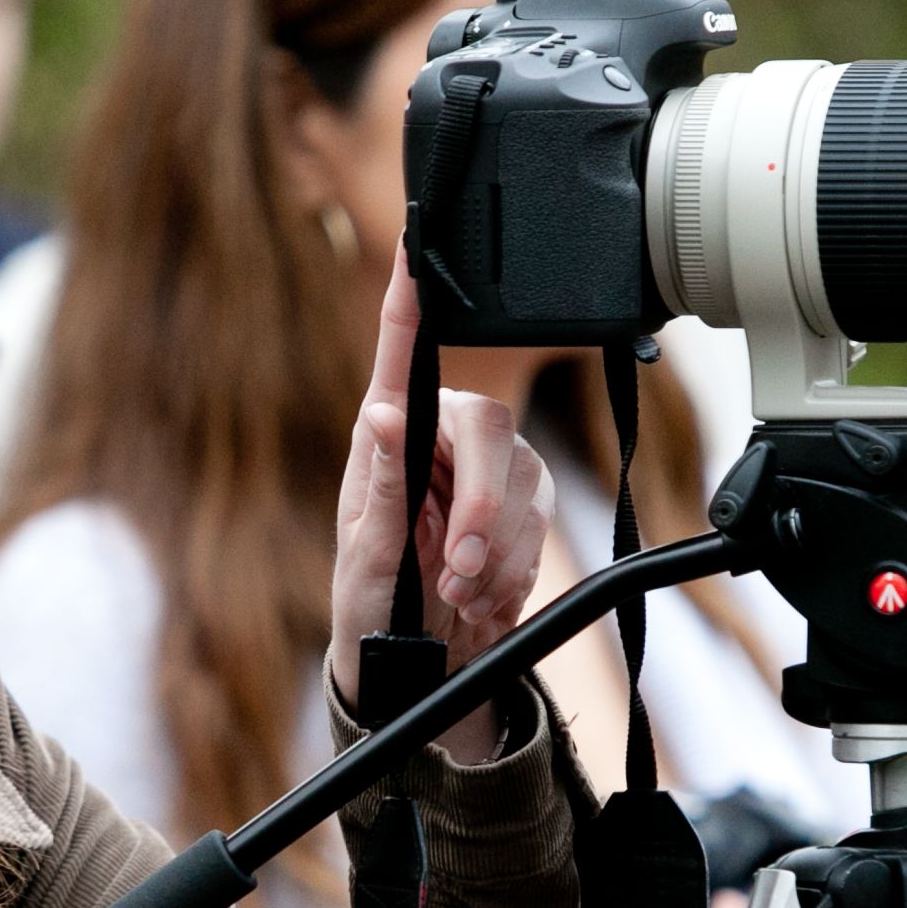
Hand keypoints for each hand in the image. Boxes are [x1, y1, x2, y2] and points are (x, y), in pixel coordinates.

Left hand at [328, 249, 550, 764]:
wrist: (417, 664)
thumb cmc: (372, 604)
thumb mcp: (365, 554)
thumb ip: (383, 485)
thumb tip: (382, 413)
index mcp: (390, 436)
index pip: (402, 355)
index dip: (410, 299)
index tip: (414, 243)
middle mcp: (444, 441)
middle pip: (491, 426)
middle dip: (483, 508)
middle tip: (457, 569)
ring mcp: (491, 474)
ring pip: (525, 485)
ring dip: (496, 554)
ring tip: (456, 594)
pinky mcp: (525, 509)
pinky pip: (541, 527)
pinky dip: (512, 572)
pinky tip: (480, 597)